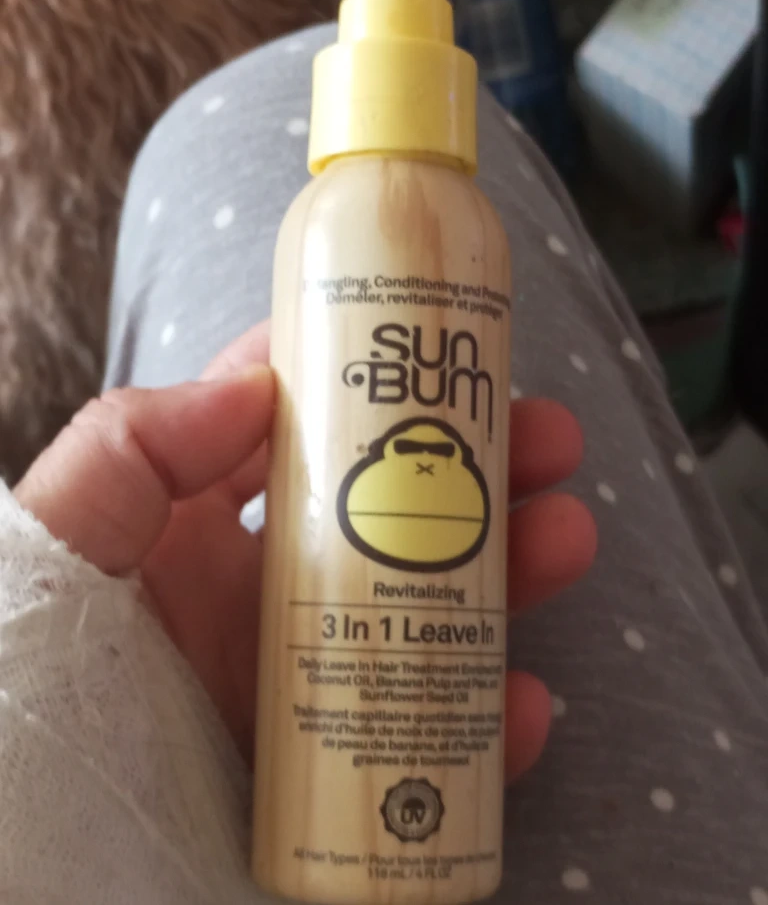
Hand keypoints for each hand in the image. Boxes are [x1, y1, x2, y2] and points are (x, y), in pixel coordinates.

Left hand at [15, 321, 595, 777]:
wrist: (53, 851)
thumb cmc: (39, 672)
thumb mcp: (65, 535)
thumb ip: (130, 447)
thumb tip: (257, 386)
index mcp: (193, 524)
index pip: (293, 429)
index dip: (365, 377)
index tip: (436, 344)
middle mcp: (258, 589)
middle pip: (391, 509)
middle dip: (477, 467)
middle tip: (546, 438)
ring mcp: (302, 670)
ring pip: (433, 606)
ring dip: (511, 571)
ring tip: (566, 537)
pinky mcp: (331, 755)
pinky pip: (429, 731)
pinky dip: (485, 718)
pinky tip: (521, 705)